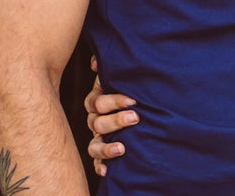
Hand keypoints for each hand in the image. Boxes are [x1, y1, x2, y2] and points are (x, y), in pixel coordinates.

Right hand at [83, 56, 138, 176]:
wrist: (140, 103)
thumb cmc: (129, 86)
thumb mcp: (122, 75)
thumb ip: (110, 66)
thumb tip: (95, 63)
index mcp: (97, 100)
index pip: (96, 102)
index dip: (113, 101)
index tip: (133, 100)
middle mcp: (95, 119)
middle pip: (97, 122)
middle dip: (116, 121)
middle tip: (135, 117)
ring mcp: (98, 137)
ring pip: (94, 144)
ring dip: (106, 147)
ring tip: (122, 148)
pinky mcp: (103, 152)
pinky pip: (97, 161)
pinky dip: (100, 166)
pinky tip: (107, 171)